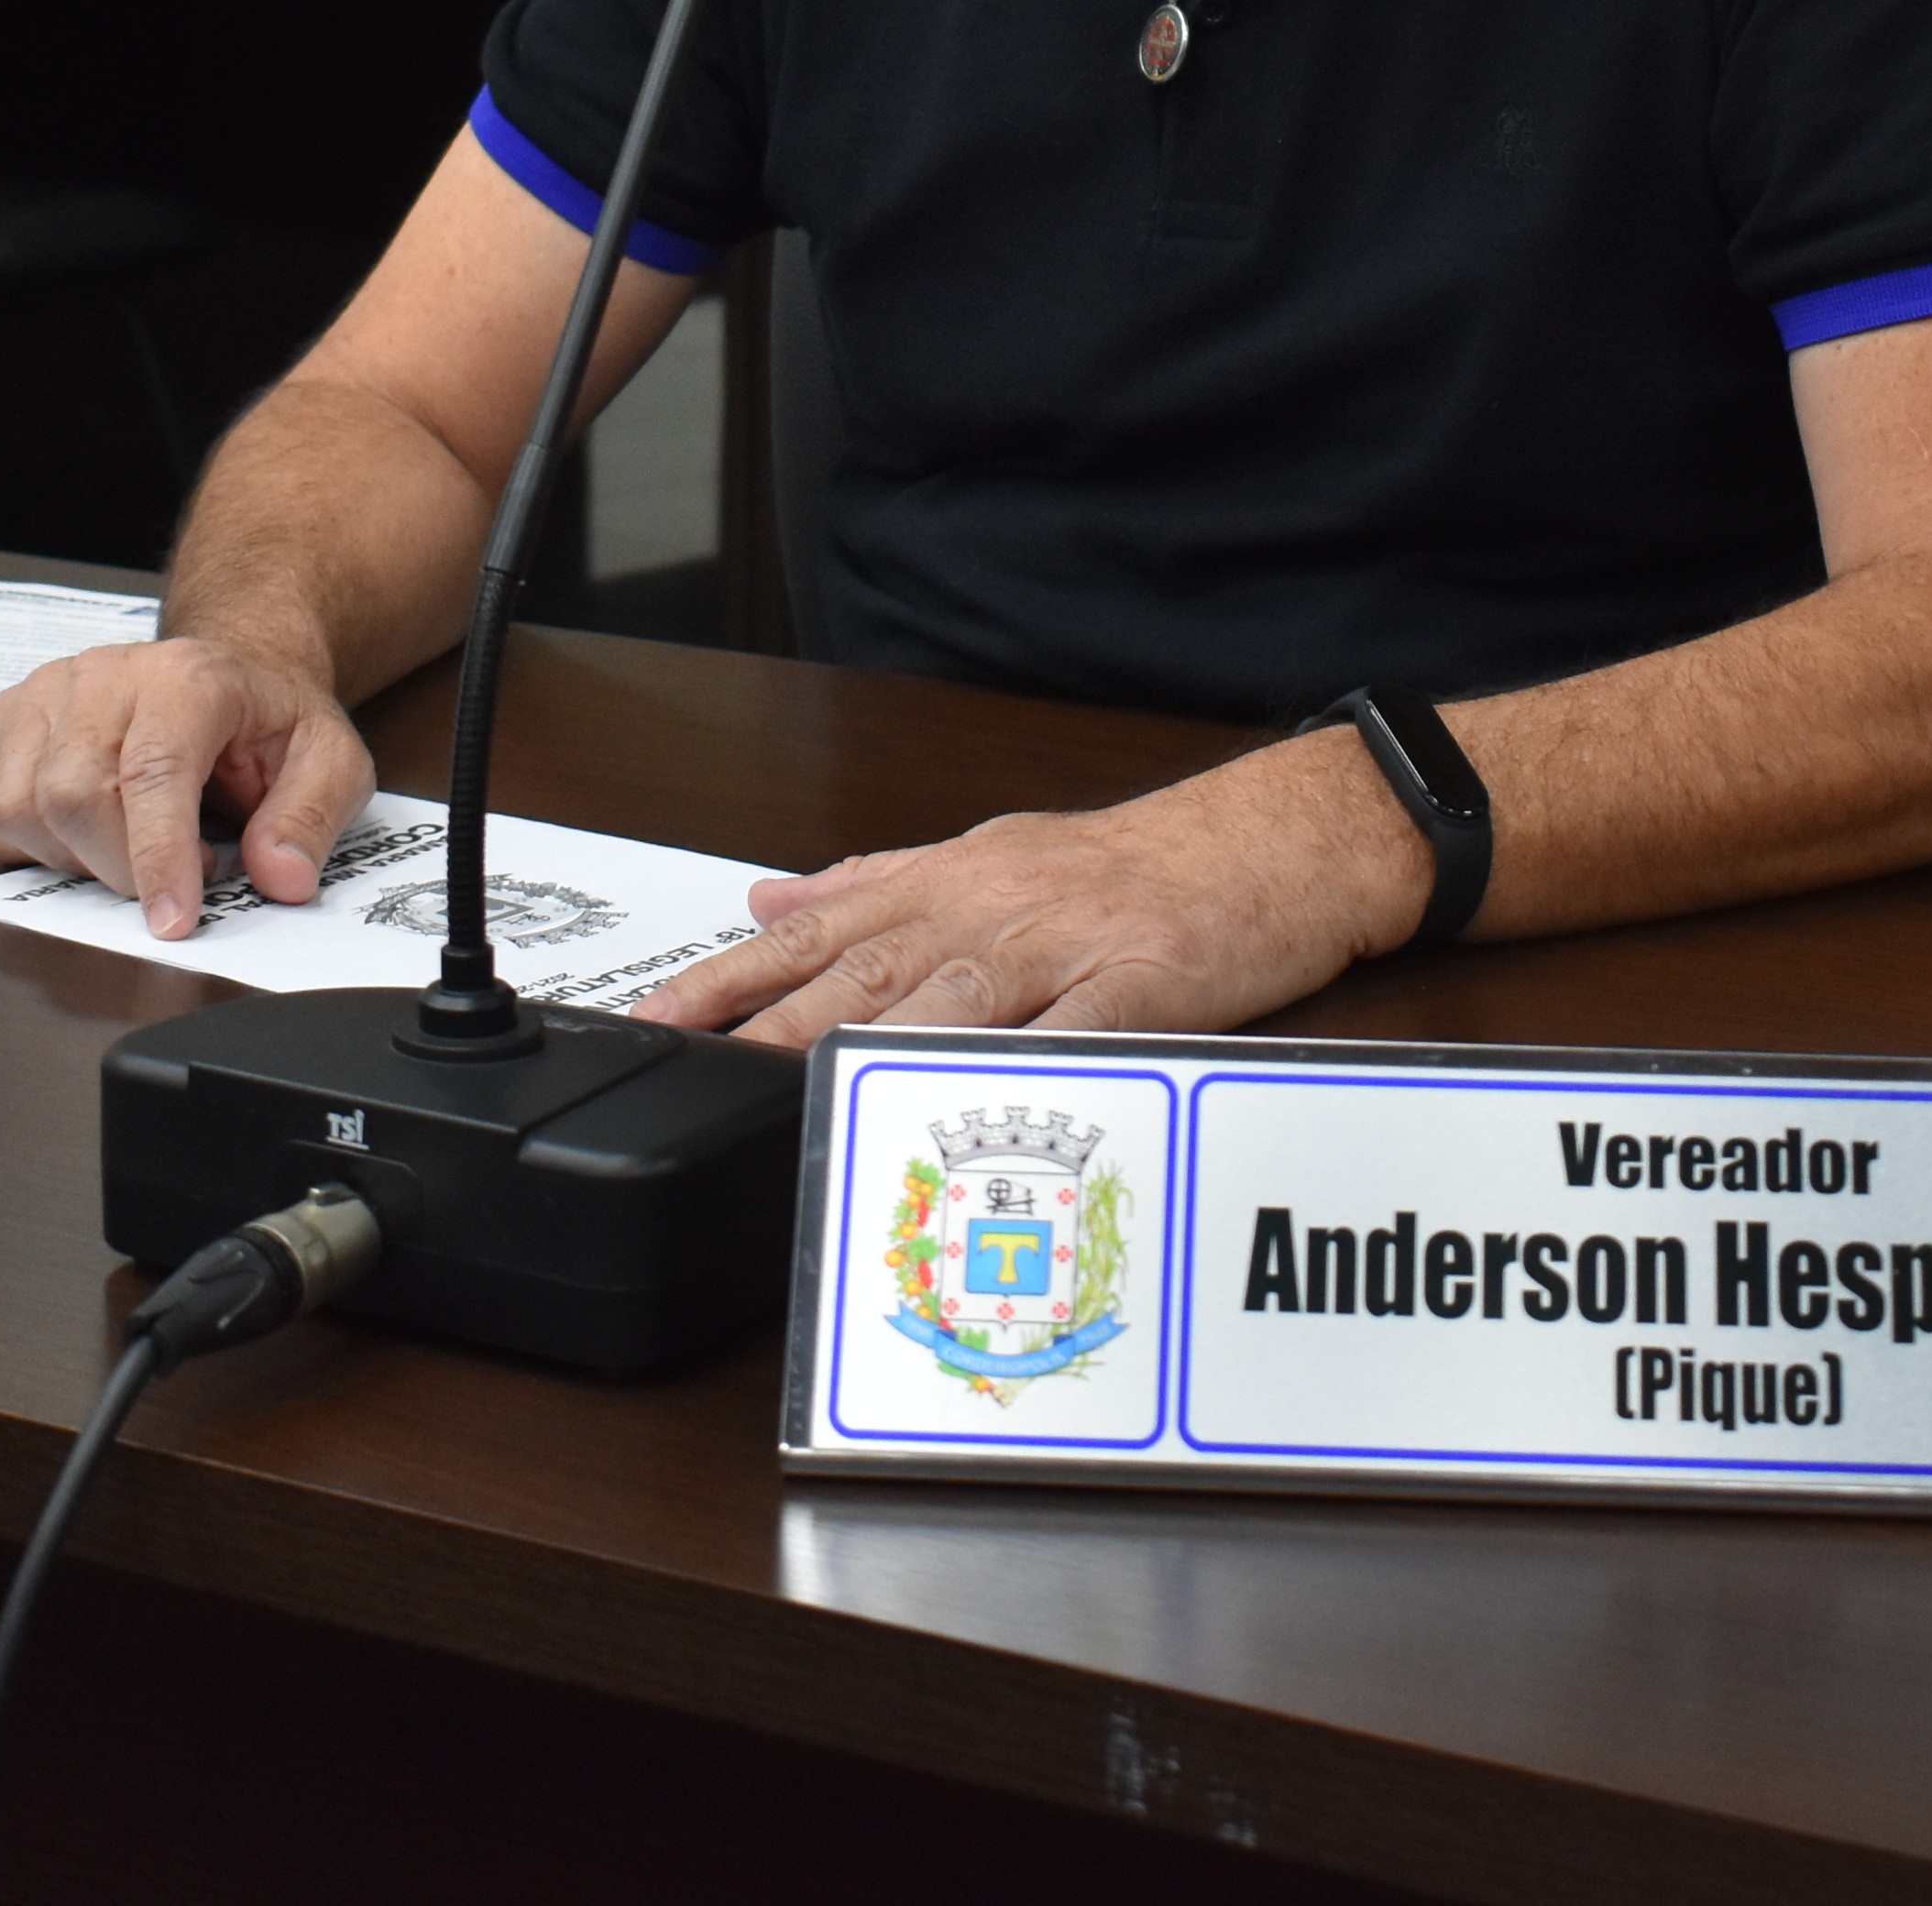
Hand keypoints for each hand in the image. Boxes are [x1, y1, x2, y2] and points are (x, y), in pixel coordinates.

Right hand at [0, 635, 367, 939]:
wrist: (227, 675)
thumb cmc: (268, 720)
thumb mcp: (331, 761)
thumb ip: (311, 818)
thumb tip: (279, 877)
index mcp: (188, 677)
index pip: (153, 771)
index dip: (156, 857)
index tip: (173, 922)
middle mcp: (105, 674)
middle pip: (74, 796)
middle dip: (121, 869)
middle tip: (180, 875)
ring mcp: (46, 691)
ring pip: (22, 808)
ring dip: (80, 861)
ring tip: (137, 845)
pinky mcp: (8, 717)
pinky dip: (40, 846)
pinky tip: (93, 833)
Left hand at [627, 735, 1428, 1048]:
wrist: (1272, 839)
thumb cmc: (1134, 865)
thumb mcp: (988, 855)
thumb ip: (874, 884)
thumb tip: (766, 899)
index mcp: (953, 883)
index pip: (817, 932)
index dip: (731, 976)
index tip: (659, 1019)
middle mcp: (995, 908)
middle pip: (868, 971)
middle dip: (775, 1024)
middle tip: (706, 1070)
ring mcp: (1069, 944)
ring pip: (956, 995)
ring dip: (875, 1044)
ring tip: (804, 1089)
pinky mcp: (1145, 980)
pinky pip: (1082, 1026)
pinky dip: (1033, 1057)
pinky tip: (987, 1092)